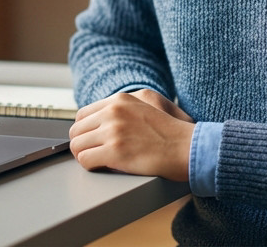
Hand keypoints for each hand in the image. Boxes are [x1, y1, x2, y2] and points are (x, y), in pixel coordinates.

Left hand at [68, 90, 194, 180]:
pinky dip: (91, 166)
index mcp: (121, 99)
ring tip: (100, 162)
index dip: (86, 131)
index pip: (83, 114)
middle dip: (83, 144)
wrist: (189, 148)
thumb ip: (127, 105)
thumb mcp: (151, 103)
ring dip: (86, 156)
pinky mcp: (115, 151)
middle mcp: (114, 111)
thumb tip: (103, 117)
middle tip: (94, 154)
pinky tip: (103, 167)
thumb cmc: (174, 132)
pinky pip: (85, 160)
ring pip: (77, 146)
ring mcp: (113, 130)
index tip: (93, 141)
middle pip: (76, 130)